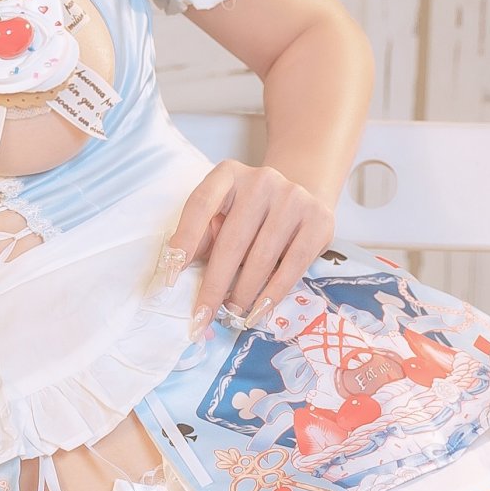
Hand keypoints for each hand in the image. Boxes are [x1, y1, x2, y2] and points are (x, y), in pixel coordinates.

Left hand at [168, 159, 334, 337]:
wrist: (304, 193)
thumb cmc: (252, 213)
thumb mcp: (223, 214)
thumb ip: (202, 235)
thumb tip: (178, 269)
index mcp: (228, 174)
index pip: (201, 205)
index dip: (184, 241)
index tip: (171, 277)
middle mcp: (261, 180)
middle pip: (232, 241)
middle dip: (214, 285)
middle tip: (203, 316)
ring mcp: (293, 198)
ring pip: (261, 257)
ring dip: (243, 293)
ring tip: (231, 313)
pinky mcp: (318, 220)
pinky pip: (293, 265)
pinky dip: (273, 293)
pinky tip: (259, 310)